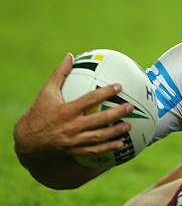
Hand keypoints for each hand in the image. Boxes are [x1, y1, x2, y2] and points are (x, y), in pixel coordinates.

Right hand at [14, 53, 133, 158]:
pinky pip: (94, 150)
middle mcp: (71, 126)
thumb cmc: (39, 112)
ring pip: (99, 137)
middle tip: (130, 107)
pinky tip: (121, 144)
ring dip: (115, 132)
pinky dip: (108, 148)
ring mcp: (74, 140)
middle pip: (98, 120)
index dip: (105, 93)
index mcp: (66, 111)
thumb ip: (60, 74)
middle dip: (116, 113)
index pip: (89, 100)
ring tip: (128, 126)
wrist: (28, 139)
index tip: (119, 86)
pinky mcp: (75, 150)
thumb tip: (70, 55)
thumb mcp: (46, 92)